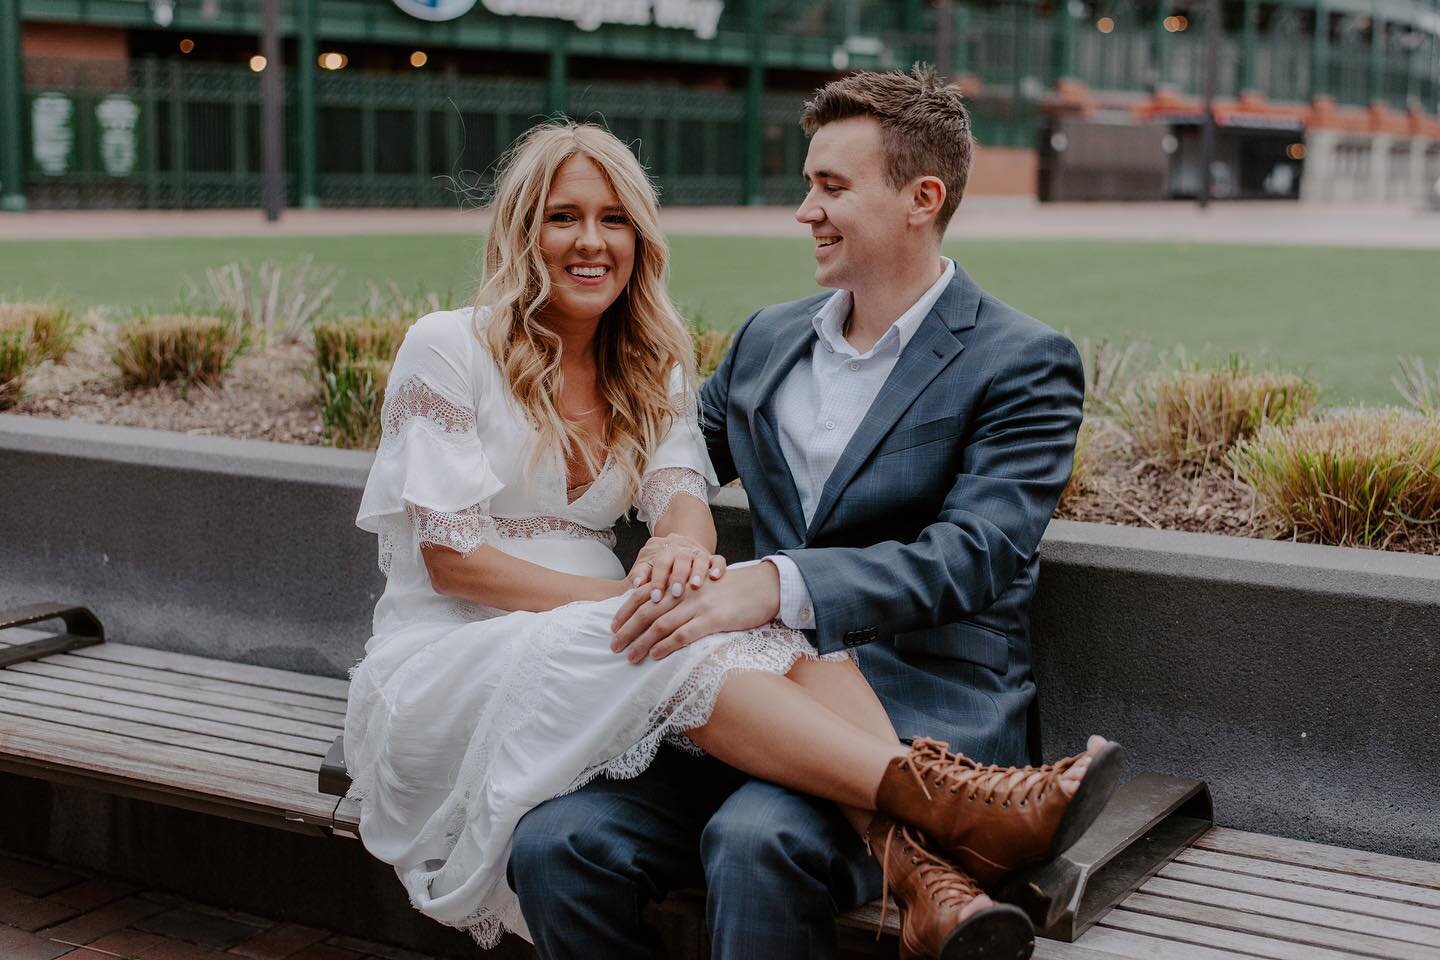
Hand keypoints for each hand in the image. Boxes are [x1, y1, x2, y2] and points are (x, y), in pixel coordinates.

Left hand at [610, 563, 780, 662]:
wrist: (764, 586)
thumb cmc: (733, 590)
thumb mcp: (704, 587)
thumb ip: (684, 597)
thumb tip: (662, 614)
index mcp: (681, 583)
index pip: (645, 595)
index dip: (626, 611)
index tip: (612, 626)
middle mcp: (685, 592)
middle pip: (647, 611)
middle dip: (627, 629)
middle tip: (613, 645)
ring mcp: (698, 605)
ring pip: (661, 625)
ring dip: (641, 642)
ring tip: (629, 656)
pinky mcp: (713, 619)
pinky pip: (684, 634)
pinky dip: (666, 646)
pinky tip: (654, 655)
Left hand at [625, 533, 725, 604]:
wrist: (681, 546)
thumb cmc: (661, 564)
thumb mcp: (647, 565)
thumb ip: (640, 574)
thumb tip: (634, 584)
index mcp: (662, 551)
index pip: (658, 563)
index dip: (656, 580)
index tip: (654, 597)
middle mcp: (680, 550)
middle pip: (679, 560)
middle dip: (677, 577)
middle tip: (675, 593)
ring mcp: (697, 554)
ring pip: (699, 559)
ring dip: (697, 572)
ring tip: (695, 585)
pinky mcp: (712, 559)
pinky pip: (718, 560)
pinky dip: (717, 567)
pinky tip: (715, 577)